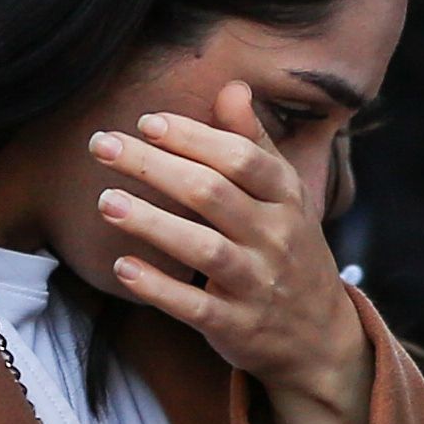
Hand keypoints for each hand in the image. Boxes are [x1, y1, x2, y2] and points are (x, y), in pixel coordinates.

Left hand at [89, 82, 367, 423]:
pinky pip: (195, 306)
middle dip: (155, 166)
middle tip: (103, 146)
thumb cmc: (288, 249)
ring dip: (152, 222)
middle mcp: (275, 237)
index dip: (194, 137)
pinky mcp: (237, 327)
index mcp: (286, 198)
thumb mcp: (285, 196)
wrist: (320, 337)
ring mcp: (257, 284)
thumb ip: (254, 143)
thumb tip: (233, 87)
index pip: (242, 158)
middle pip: (213, 194)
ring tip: (106, 202)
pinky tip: (123, 266)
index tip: (148, 122)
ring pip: (204, 248)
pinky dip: (158, 287)